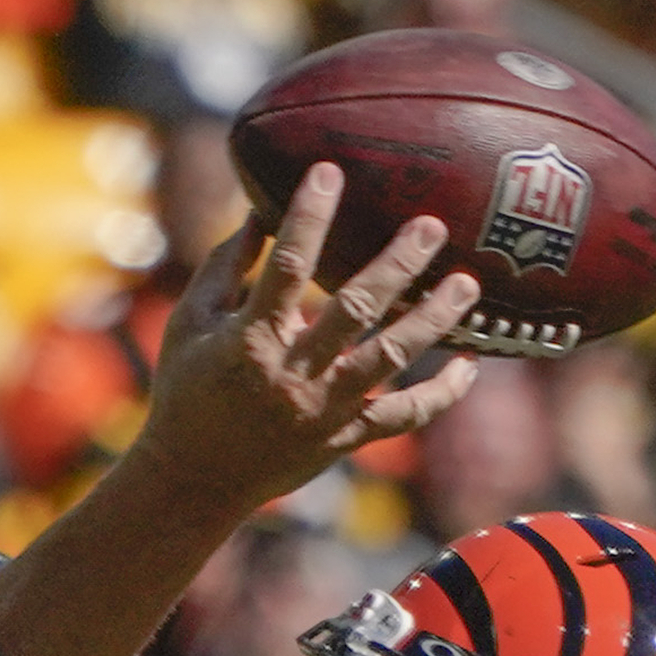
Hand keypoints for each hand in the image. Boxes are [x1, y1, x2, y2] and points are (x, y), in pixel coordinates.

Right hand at [129, 164, 481, 513]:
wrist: (194, 482)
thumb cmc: (186, 394)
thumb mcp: (189, 325)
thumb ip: (225, 267)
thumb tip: (261, 210)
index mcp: (250, 341)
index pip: (284, 268)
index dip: (307, 217)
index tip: (329, 172)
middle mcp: (294, 374)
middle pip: (355, 309)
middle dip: (396, 264)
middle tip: (430, 224)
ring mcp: (325, 410)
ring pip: (391, 358)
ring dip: (434, 319)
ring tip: (467, 283)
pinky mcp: (344, 439)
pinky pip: (404, 417)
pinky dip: (441, 394)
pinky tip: (469, 363)